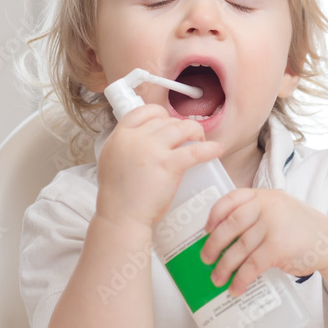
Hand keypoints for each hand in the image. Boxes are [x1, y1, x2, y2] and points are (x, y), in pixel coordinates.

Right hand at [95, 104, 223, 230]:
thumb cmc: (118, 197)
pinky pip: (195, 150)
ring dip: (196, 133)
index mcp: (120, 136)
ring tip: (200, 143)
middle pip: (166, 120)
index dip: (160, 114)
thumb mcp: (112, 160)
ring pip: (183, 128)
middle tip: (187, 139)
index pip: (144, 111)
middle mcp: (134, 138)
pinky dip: (209, 149)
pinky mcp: (168, 165)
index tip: (168, 122)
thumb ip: (126, 146)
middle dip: (180, 127)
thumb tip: (144, 139)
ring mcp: (151, 150)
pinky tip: (216, 150)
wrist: (120, 217)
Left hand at [200, 188, 327, 295]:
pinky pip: (252, 266)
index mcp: (265, 196)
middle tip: (205, 259)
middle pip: (230, 225)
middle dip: (214, 244)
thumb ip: (257, 214)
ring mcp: (273, 226)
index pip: (232, 199)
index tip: (206, 229)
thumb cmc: (301, 229)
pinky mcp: (278, 247)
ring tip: (216, 278)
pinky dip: (241, 279)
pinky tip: (236, 288)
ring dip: (224, 266)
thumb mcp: (280, 210)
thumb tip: (223, 238)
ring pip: (239, 248)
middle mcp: (267, 207)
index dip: (215, 214)